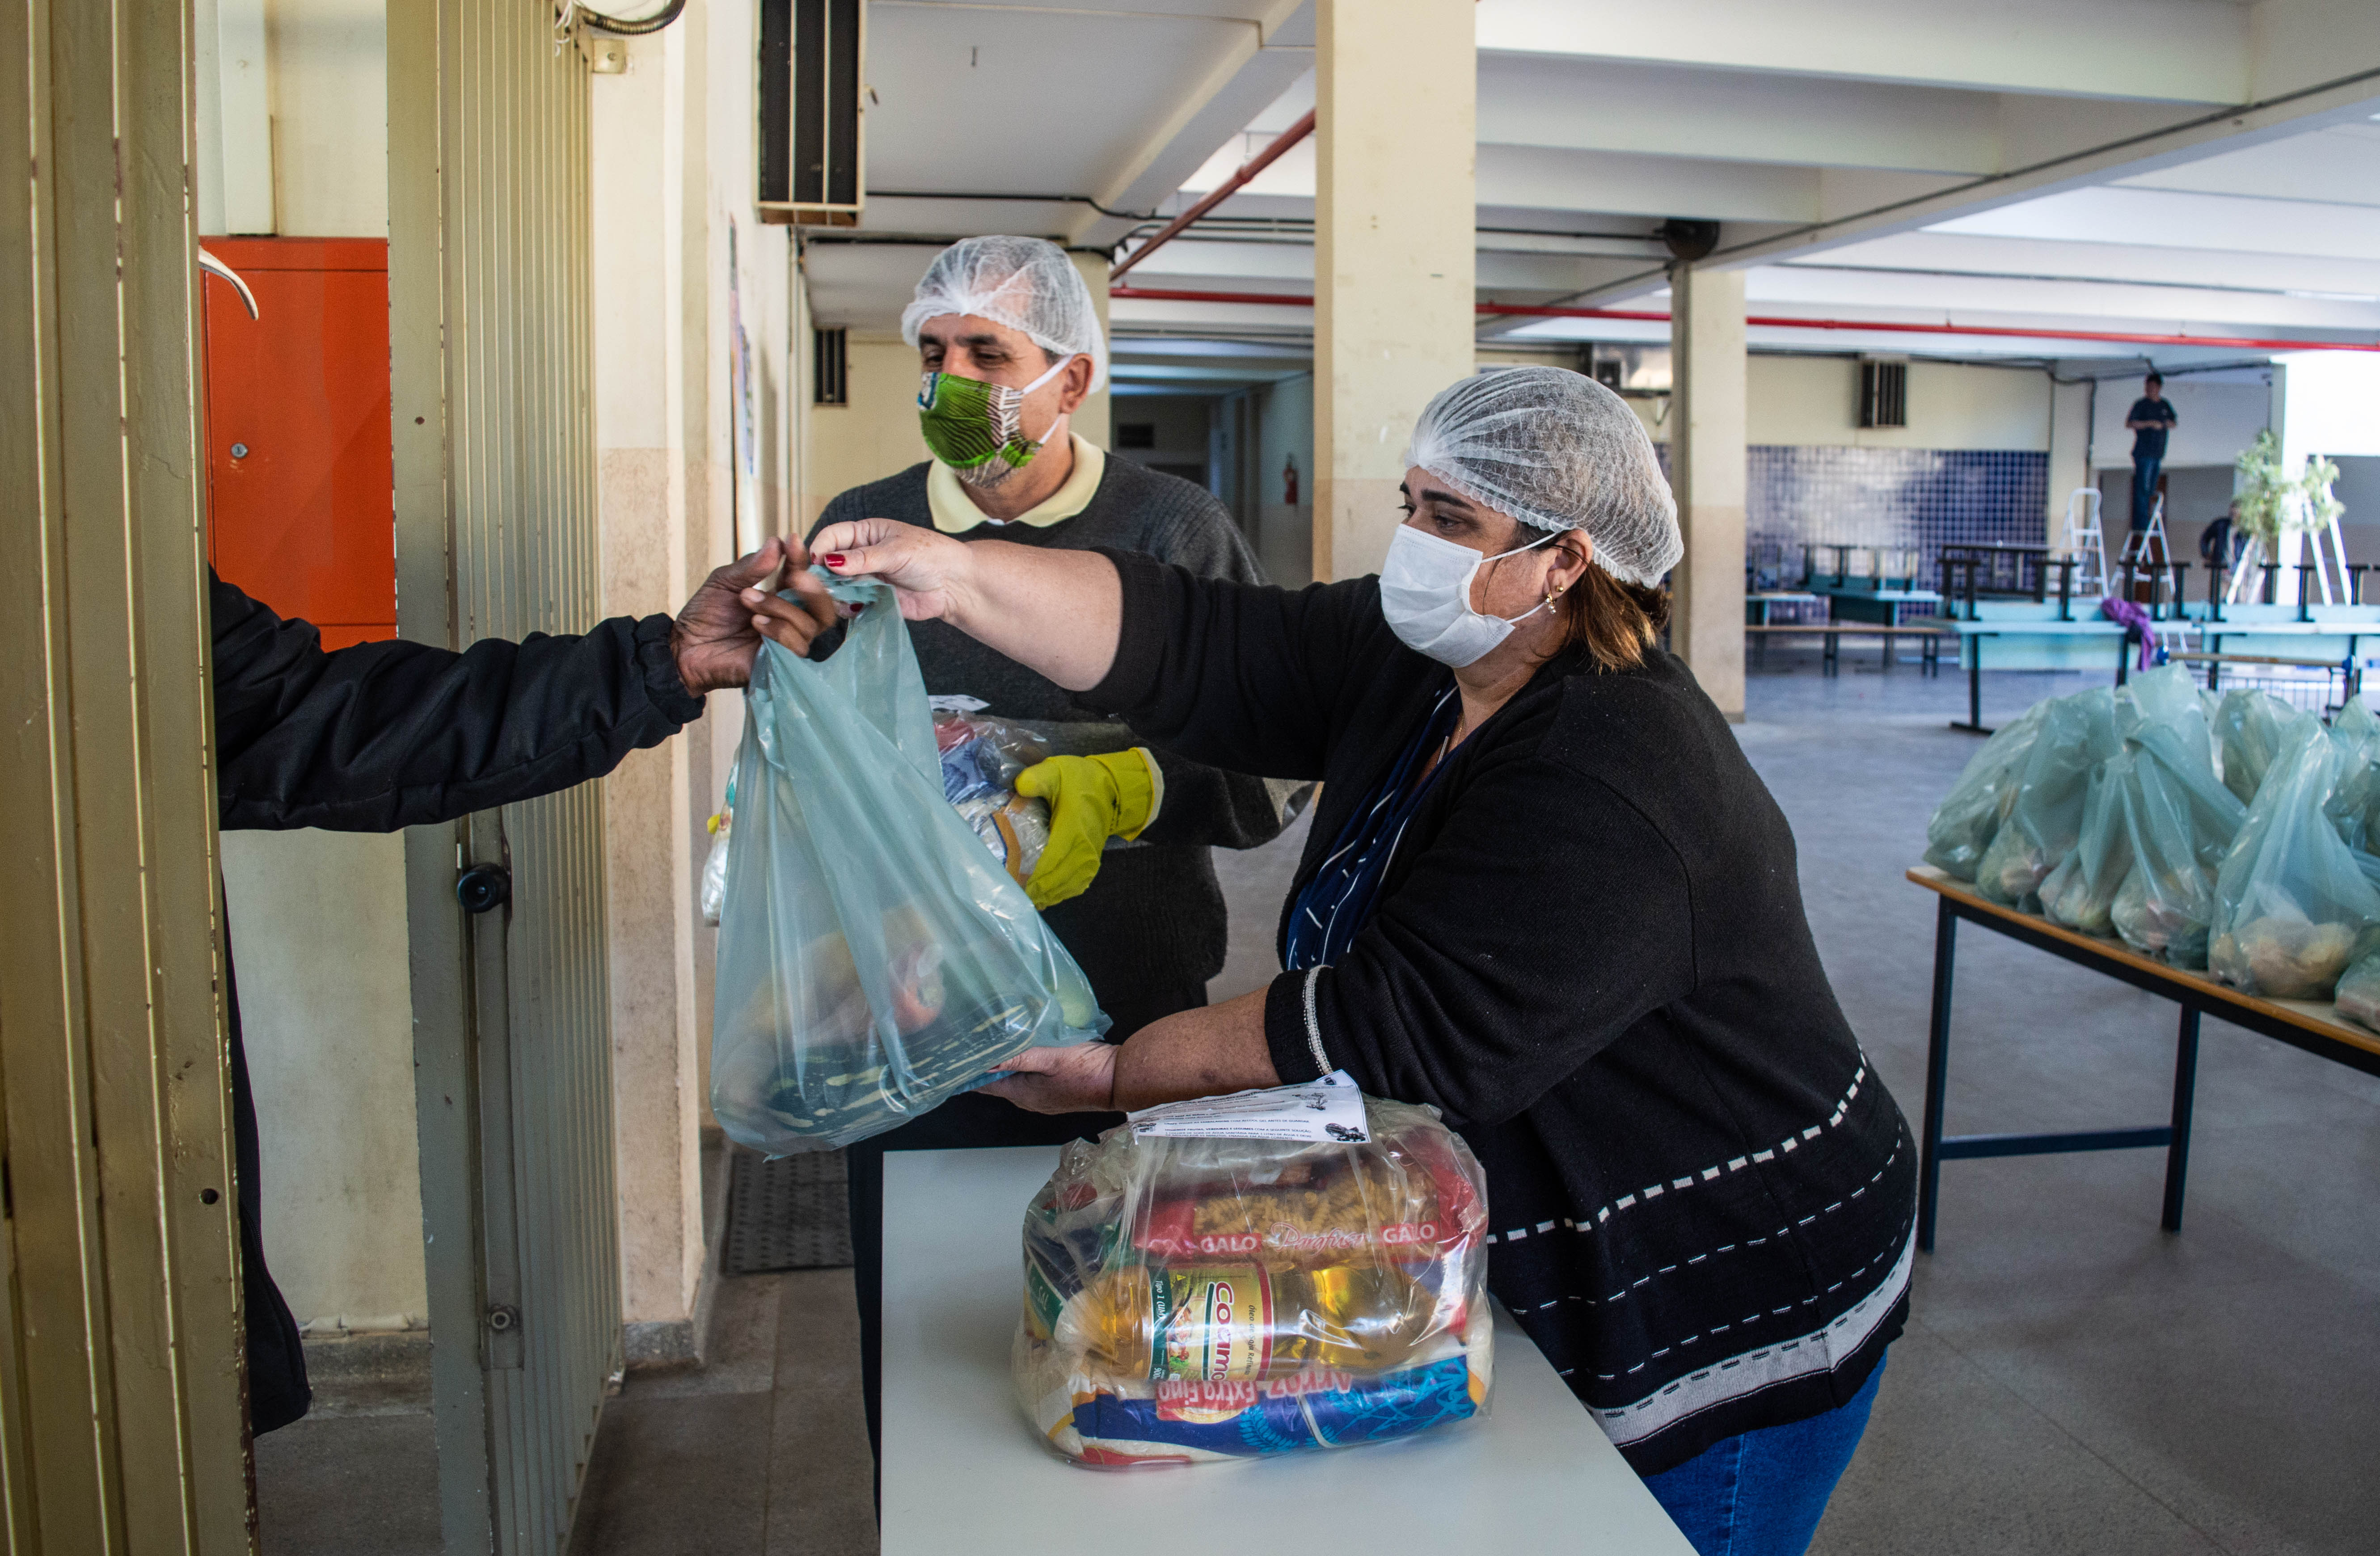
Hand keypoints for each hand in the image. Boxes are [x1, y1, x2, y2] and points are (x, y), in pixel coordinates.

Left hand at [672, 537, 837, 691]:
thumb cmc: (704, 615)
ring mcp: (787, 642)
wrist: (686, 647)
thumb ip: (751, 566)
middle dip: (812, 589)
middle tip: (792, 577)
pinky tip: (756, 623)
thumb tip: (776, 543)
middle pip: (824, 607)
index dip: (801, 559)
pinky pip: (798, 645)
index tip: (792, 540)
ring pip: (810, 625)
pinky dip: (779, 630)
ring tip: (749, 601)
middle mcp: (788, 619)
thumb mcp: (725, 582)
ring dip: (781, 608)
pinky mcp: (781, 662)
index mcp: (779, 597)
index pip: (803, 578)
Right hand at [810, 518, 976, 621]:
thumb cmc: (931, 556)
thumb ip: (862, 559)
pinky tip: (853, 608)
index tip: (815, 563)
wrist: (955, 584)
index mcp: (865, 533)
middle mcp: (861, 555)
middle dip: (823, 575)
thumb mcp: (895, 552)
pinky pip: (851, 604)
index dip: (820, 548)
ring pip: (837, 586)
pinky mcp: (873, 600)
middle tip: (821, 587)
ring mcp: (866, 578)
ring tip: (838, 599)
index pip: (832, 536)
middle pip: (829, 563)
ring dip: (834, 593)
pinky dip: (848, 608)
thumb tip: (830, 562)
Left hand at [981, 1041, 1116, 1114]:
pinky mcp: (1055, 1089)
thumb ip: (1018, 1058)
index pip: (984, 1084)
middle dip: (985, 1064)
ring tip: (994, 1041)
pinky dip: (1021, 1064)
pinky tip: (1023, 1048)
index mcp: (1023, 1093)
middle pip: (997, 1082)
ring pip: (1014, 1078)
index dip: (968, 1071)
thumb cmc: (1087, 1069)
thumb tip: (985, 1060)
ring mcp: (1043, 1096)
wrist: (1120, 1079)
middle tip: (973, 1041)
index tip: (956, 1055)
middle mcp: (1029, 1099)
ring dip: (1004, 1063)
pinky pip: (1030, 1077)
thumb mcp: (1050, 1058)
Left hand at [1014, 751, 1155, 909]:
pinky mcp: (1092, 861)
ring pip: (1069, 884)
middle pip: (1059, 877)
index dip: (1035, 876)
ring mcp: (1090, 856)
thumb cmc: (1080, 781)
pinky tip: (1048, 898)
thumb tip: (1021, 786)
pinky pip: (1079, 883)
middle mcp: (1084, 846)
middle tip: (1015, 898)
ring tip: (1029, 901)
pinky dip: (1063, 893)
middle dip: (1038, 891)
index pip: (1053, 859)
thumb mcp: (1057, 771)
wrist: (1111, 788)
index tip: (1016, 886)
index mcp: (1073, 827)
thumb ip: (1038, 778)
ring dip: (1049, 895)